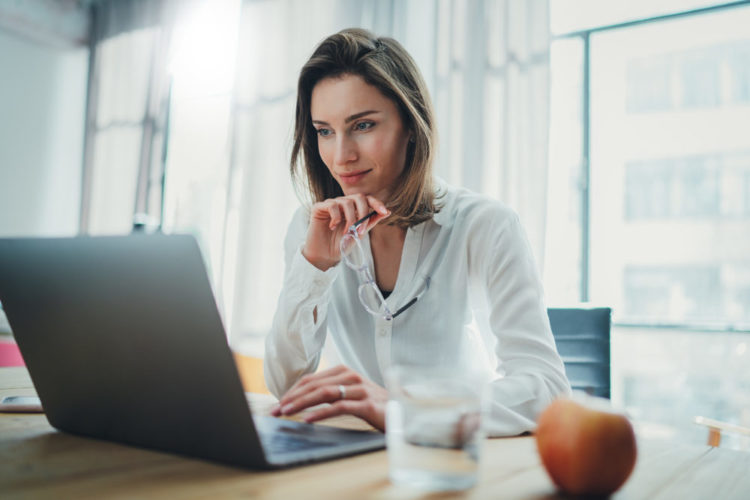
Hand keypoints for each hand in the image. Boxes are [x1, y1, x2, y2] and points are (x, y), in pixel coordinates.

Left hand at [270, 365, 387, 431]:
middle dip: (292, 398)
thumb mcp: (351, 395)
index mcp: (345, 372)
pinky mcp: (367, 404)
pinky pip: (339, 407)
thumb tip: (303, 401)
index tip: (278, 403)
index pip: (312, 379)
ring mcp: (360, 389)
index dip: (293, 390)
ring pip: (324, 393)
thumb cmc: (374, 406)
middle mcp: (351, 376)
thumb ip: (332, 394)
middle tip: (276, 410)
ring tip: (287, 412)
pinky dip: (321, 413)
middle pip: (314, 385)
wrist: (404, 413)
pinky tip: (308, 419)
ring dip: (301, 403)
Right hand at [302, 194, 389, 270]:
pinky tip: (332, 227)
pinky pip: (332, 205)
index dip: (377, 203)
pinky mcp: (319, 207)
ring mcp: (331, 204)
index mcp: (353, 209)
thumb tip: (388, 211)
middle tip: (360, 229)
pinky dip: (336, 217)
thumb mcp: (359, 233)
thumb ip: (371, 221)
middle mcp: (342, 204)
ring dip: (350, 219)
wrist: (325, 256)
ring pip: (346, 201)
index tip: (384, 211)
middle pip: (358, 197)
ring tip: (346, 233)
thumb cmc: (341, 245)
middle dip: (363, 212)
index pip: (367, 199)